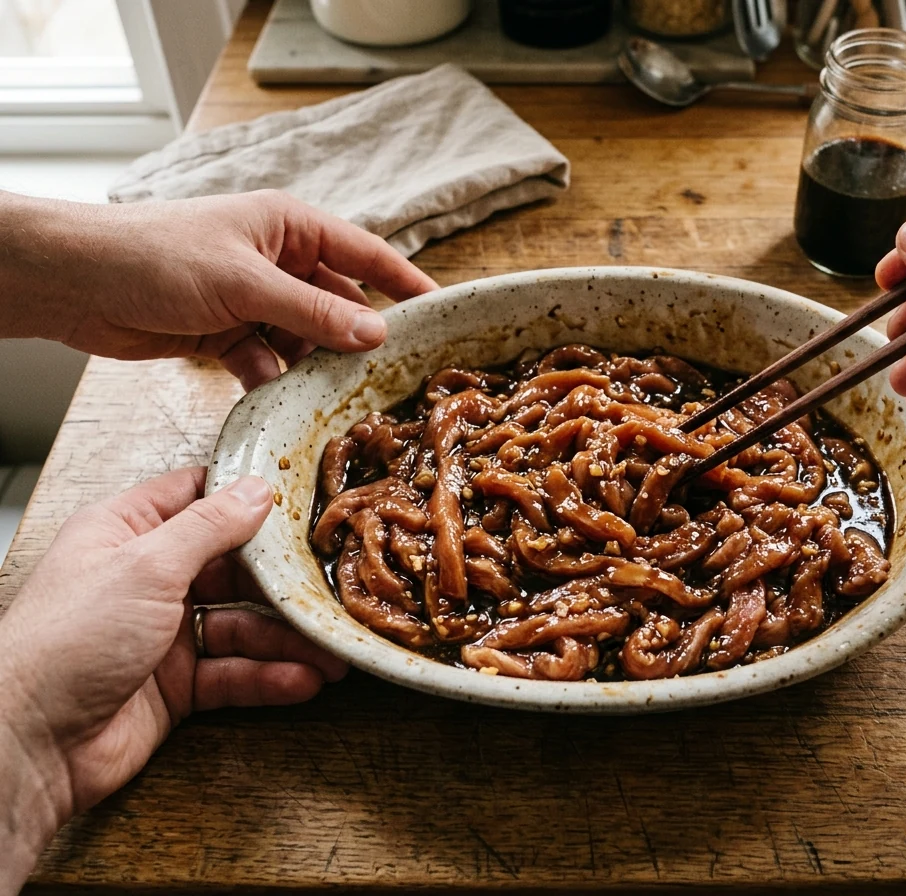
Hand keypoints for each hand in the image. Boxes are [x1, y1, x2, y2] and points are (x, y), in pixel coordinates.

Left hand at [0, 190, 437, 388]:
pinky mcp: (230, 335)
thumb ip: (313, 311)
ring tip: (342, 402)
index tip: (444, 314)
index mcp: (290, 227)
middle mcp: (279, 261)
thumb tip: (376, 335)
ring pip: (308, 341)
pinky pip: (271, 363)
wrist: (76, 282)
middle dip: (361, 341)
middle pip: (340, 306)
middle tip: (395, 379)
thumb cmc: (158, 255)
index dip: (407, 284)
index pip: (367, 256)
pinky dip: (277, 382)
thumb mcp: (245, 282)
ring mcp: (255, 300)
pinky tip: (284, 404)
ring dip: (318, 369)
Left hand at [0, 468, 346, 866]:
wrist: (28, 741)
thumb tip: (257, 490)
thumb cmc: (66, 640)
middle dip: (281, 583)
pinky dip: (268, 676)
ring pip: (241, 626)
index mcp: (128, 533)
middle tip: (327, 587)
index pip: (196, 498)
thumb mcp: (147, 565)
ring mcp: (162, 633)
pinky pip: (233, 673)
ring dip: (286, 639)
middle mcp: (148, 579)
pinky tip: (303, 679)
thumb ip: (210, 527)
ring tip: (331, 650)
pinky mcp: (175, 685)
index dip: (246, 497)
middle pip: (232, 568)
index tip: (300, 500)